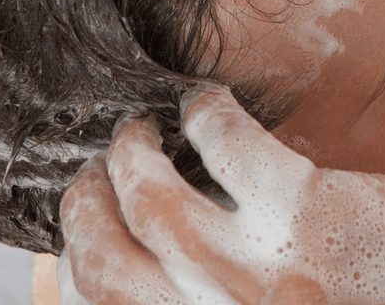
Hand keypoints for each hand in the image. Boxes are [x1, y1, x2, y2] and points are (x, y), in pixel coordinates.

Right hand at [60, 88, 384, 304]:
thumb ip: (222, 298)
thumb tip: (160, 257)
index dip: (74, 265)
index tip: (79, 223)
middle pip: (109, 268)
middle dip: (83, 213)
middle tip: (91, 175)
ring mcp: (267, 276)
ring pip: (153, 207)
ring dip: (130, 158)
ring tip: (135, 132)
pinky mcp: (310, 215)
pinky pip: (229, 150)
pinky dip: (204, 115)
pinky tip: (204, 100)